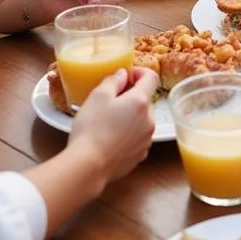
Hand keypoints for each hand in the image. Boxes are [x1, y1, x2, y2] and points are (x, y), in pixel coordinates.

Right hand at [69, 67, 157, 183]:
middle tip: (110, 101)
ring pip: (142, 120)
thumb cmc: (92, 129)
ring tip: (108, 123)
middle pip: (145, 100)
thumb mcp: (97, 96)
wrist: (88, 166)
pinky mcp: (140, 155)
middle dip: (131, 97)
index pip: (151, 78)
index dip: (140, 73)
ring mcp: (146, 139)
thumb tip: (123, 75)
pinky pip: (137, 138)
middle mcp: (149, 120)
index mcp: (140, 102)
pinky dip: (128, 134)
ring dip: (130, 117)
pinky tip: (111, 139)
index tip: (127, 76)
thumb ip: (113, 80)